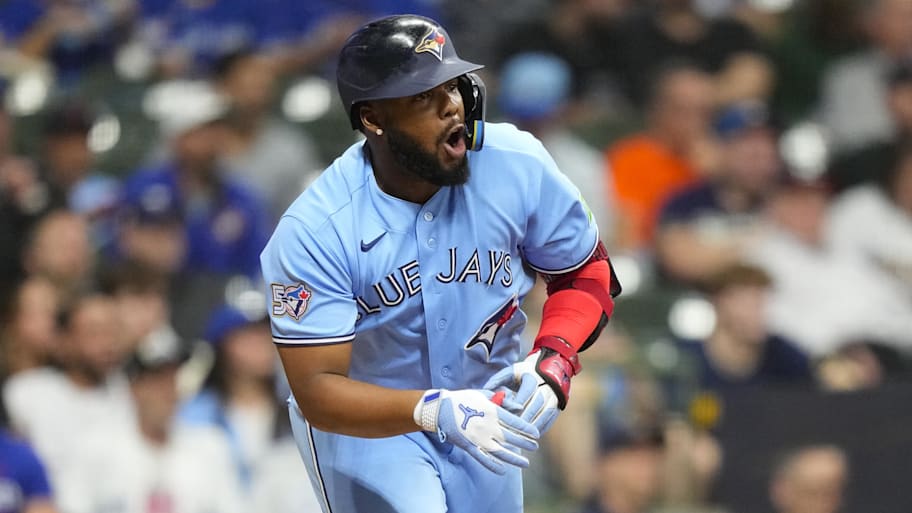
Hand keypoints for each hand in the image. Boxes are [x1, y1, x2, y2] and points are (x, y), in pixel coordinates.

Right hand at [414, 389, 539, 473]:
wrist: (440, 409)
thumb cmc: (463, 399)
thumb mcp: (483, 394)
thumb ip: (500, 400)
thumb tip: (517, 406)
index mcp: (492, 411)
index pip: (514, 422)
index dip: (526, 429)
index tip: (536, 434)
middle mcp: (487, 426)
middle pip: (511, 437)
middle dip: (525, 443)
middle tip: (535, 447)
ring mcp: (478, 438)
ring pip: (500, 452)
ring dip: (514, 459)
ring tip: (526, 464)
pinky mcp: (468, 446)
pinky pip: (483, 458)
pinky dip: (493, 465)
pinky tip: (503, 470)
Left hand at [483, 347, 577, 432]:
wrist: (546, 371)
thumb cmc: (522, 374)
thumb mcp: (510, 372)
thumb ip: (497, 380)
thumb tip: (486, 392)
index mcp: (532, 378)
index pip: (526, 393)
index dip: (517, 405)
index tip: (508, 416)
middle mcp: (546, 387)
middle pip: (536, 405)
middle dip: (524, 419)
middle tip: (512, 431)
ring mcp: (553, 397)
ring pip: (544, 414)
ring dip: (532, 427)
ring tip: (520, 436)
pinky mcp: (557, 406)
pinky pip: (549, 420)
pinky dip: (540, 429)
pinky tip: (530, 436)